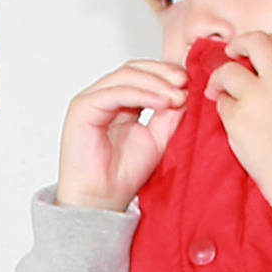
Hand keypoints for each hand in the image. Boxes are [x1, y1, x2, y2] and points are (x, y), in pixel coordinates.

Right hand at [56, 60, 188, 212]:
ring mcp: (90, 101)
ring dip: (155, 82)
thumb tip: (184, 91)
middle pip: (132, 69)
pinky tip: (162, 102)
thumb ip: (169, 115)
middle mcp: (102, 98)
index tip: (188, 82)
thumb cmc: (121, 178)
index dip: (165, 73)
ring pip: (125, 76)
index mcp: (117, 104)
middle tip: (184, 81)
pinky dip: (141, 94)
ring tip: (177, 95)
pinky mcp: (82, 108)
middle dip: (162, 72)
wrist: (101, 202)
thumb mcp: (157, 139)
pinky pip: (115, 92)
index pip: (141, 74)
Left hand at [207, 33, 271, 236]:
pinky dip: (224, 110)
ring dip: (221, 79)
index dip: (266, 42)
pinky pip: (222, 104)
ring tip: (221, 92)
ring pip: (228, 71)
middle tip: (231, 55)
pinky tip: (235, 123)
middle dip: (237, 44)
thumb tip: (263, 66)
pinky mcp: (238, 118)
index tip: (255, 51)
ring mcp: (259, 97)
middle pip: (254, 41)